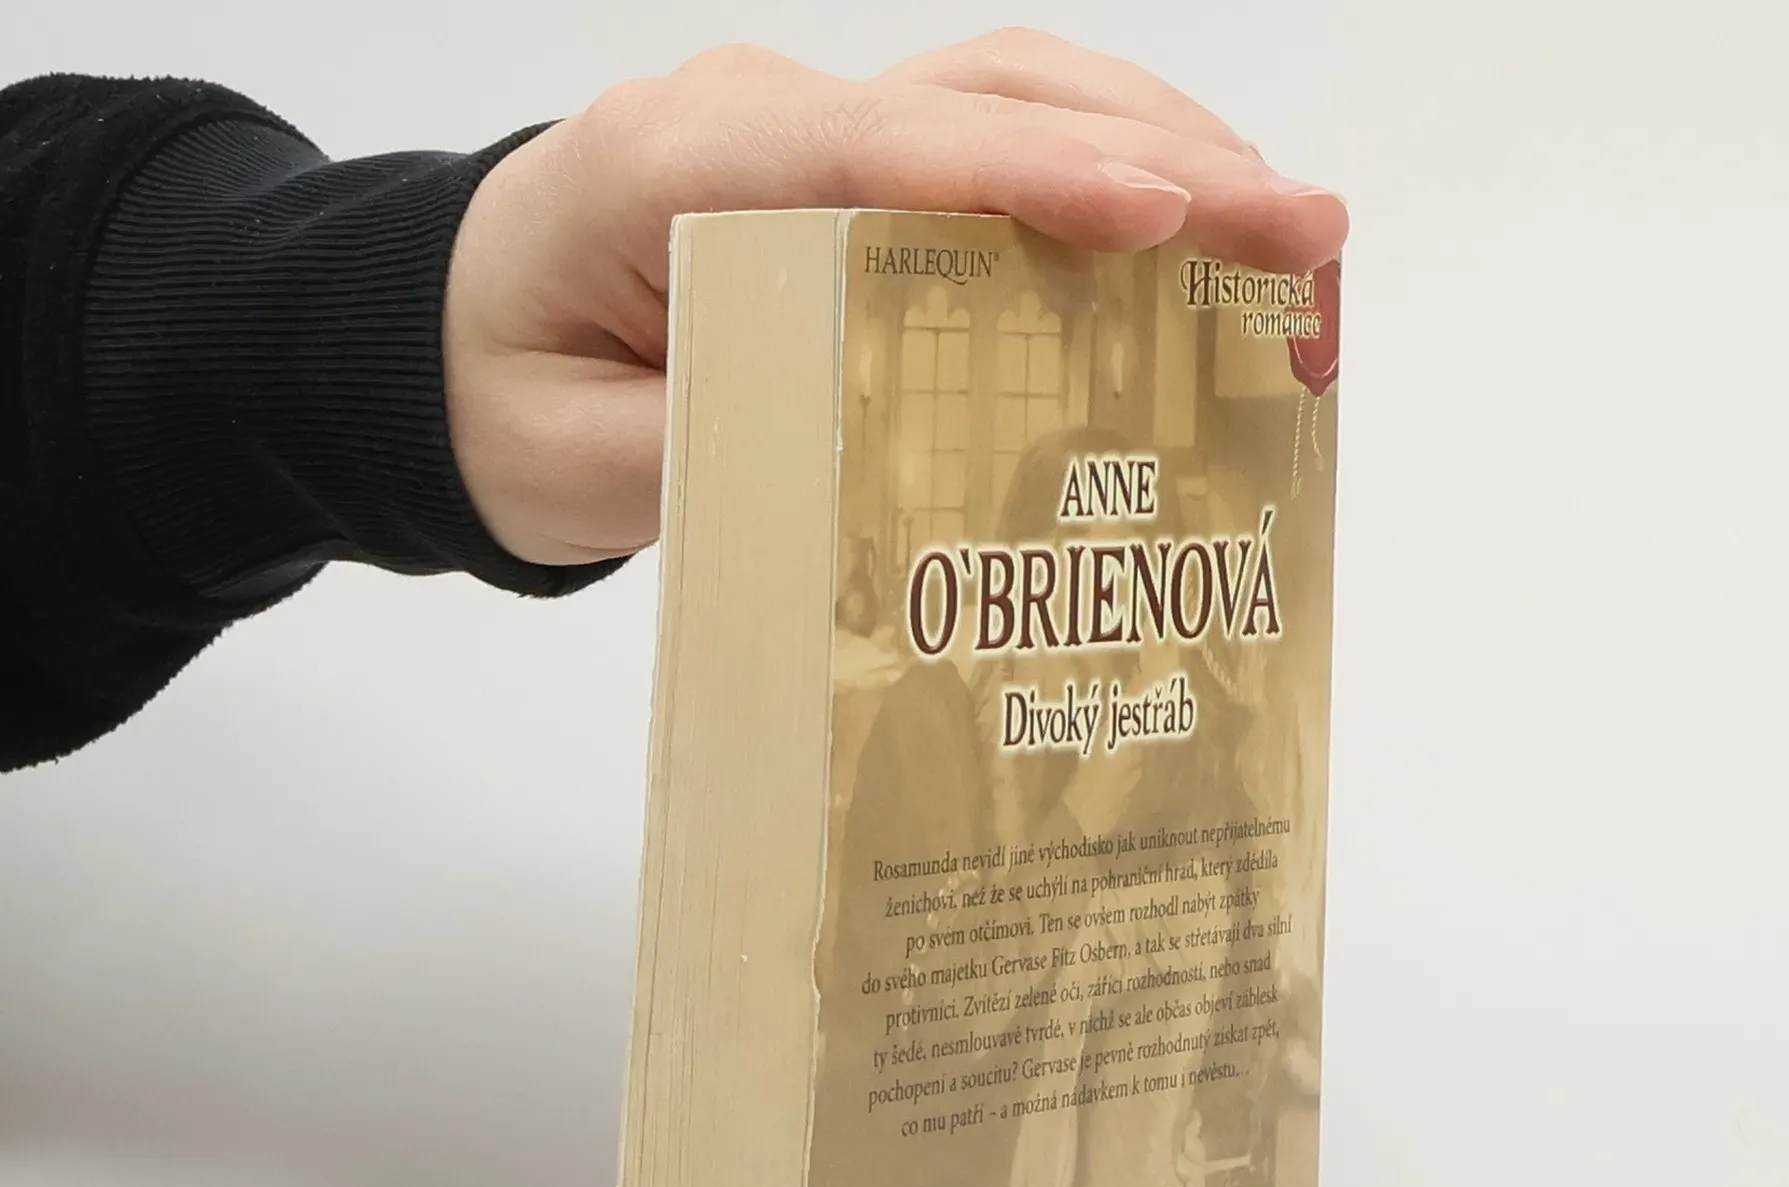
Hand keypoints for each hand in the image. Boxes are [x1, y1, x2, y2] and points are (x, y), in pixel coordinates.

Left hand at [442, 31, 1346, 565]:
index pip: (880, 155)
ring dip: (1166, 147)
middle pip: (986, 105)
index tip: (1165, 219)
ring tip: (1293, 233)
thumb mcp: (571, 462)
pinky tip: (1199, 232)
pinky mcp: (856, 167)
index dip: (1033, 182)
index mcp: (673, 166)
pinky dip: (1111, 169)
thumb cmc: (503, 393)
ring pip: (1013, 96)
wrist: (452, 334)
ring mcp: (818, 127)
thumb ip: (707, 451)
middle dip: (1161, 160)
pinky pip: (998, 139)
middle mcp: (764, 116)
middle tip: (1309, 234)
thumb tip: (869, 456)